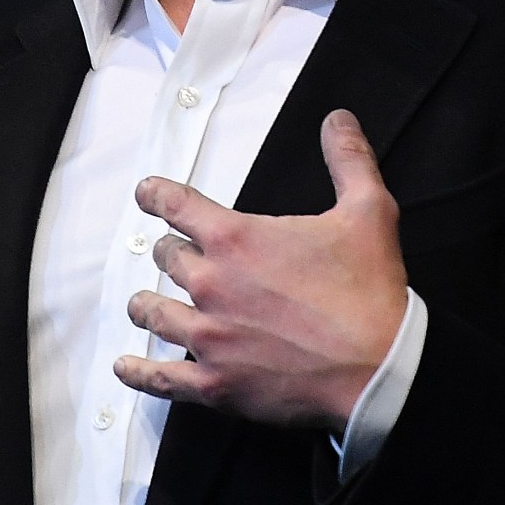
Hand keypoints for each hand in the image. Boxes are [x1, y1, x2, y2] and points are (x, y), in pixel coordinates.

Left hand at [115, 110, 408, 429]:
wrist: (379, 368)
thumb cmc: (371, 293)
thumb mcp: (369, 212)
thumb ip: (349, 160)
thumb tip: (339, 121)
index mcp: (238, 240)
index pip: (177, 205)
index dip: (157, 195)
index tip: (146, 193)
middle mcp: (212, 285)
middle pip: (167, 259)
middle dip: (171, 253)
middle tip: (177, 255)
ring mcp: (209, 337)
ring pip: (154, 314)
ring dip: (148, 305)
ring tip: (144, 304)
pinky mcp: (215, 383)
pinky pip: (161, 378)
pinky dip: (139, 372)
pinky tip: (126, 366)